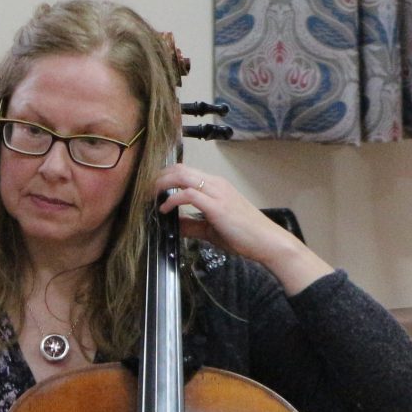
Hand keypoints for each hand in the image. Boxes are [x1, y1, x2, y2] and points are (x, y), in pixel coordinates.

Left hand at [155, 164, 331, 293]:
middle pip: (178, 168)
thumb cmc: (244, 235)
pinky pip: (188, 194)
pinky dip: (172, 200)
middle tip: (144, 193)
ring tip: (150, 198)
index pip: (184, 170)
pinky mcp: (217, 205)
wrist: (268, 242)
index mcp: (215, 185)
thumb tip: (172, 224)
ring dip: (160, 185)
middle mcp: (216, 183)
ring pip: (181, 176)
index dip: (163, 177)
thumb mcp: (211, 228)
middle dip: (156, 178)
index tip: (150, 189)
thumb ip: (191, 224)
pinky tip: (165, 210)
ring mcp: (217, 192)